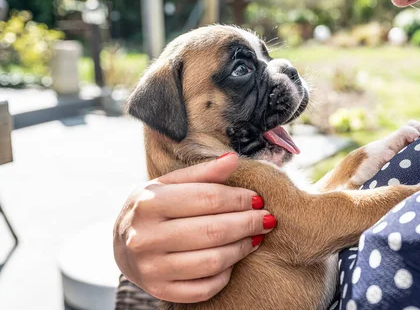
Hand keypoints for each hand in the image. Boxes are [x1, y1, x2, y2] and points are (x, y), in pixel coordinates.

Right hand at [113, 153, 275, 302]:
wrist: (122, 243)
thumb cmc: (154, 208)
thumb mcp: (170, 183)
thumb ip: (203, 172)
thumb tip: (233, 159)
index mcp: (149, 203)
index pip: (207, 198)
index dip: (239, 199)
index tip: (257, 198)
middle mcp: (145, 237)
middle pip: (213, 231)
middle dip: (247, 223)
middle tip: (266, 219)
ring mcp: (152, 268)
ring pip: (212, 262)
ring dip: (241, 249)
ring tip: (254, 237)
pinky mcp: (160, 291)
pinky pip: (204, 288)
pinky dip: (225, 275)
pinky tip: (233, 261)